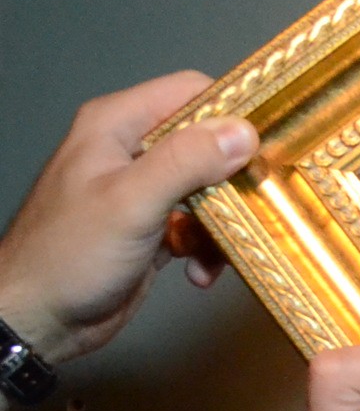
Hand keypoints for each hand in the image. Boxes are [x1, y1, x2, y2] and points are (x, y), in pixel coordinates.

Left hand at [0, 72, 255, 364]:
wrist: (38, 318)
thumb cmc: (69, 254)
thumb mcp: (132, 202)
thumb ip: (186, 162)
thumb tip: (244, 133)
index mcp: (117, 124)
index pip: (191, 93)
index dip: (233, 113)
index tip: (270, 147)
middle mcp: (131, 149)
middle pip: (207, 143)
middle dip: (235, 177)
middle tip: (258, 205)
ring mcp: (142, 189)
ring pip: (209, 187)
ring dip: (225, 221)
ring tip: (221, 252)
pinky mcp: (152, 227)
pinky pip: (198, 225)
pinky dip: (206, 248)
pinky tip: (199, 273)